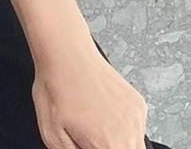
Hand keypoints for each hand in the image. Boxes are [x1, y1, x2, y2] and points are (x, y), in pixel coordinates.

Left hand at [32, 43, 147, 148]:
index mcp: (108, 145)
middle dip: (107, 148)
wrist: (66, 52)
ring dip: (118, 142)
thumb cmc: (56, 87)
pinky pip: (136, 127)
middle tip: (90, 138)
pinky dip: (122, 128)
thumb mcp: (52, 134)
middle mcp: (128, 133)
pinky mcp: (138, 104)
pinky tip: (103, 114)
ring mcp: (136, 117)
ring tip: (95, 126)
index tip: (88, 144)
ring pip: (134, 144)